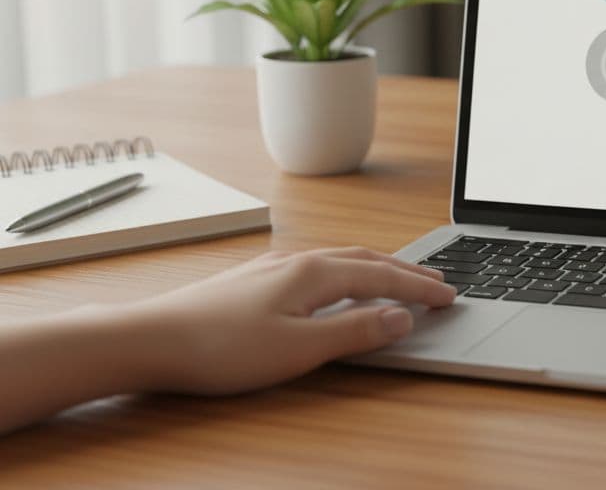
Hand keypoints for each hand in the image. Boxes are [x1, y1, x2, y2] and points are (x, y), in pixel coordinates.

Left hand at [123, 247, 456, 394]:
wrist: (151, 339)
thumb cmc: (221, 348)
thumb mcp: (299, 349)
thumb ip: (354, 332)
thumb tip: (401, 318)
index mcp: (316, 274)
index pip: (384, 277)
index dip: (420, 288)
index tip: (451, 295)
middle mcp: (298, 262)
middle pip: (367, 259)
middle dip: (407, 270)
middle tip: (438, 282)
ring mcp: (275, 268)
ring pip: (342, 259)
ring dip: (378, 267)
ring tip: (399, 277)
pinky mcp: (256, 280)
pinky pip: (318, 266)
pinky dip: (347, 271)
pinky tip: (337, 283)